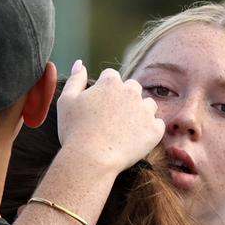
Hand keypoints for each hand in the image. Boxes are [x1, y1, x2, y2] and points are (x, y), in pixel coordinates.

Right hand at [57, 60, 163, 174]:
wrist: (90, 160)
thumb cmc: (74, 131)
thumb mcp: (66, 101)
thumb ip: (75, 80)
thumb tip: (79, 63)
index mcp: (110, 82)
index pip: (111, 76)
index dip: (104, 90)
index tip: (98, 106)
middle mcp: (131, 92)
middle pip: (132, 87)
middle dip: (124, 98)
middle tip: (112, 118)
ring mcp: (145, 110)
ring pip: (148, 104)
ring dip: (140, 112)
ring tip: (125, 129)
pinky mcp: (155, 129)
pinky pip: (157, 125)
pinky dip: (149, 130)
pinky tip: (136, 139)